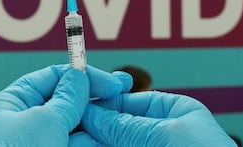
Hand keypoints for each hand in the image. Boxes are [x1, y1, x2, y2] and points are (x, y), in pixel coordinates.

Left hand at [0, 64, 131, 146]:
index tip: (110, 81)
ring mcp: (43, 140)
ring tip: (120, 114)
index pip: (52, 77)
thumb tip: (79, 76)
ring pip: (77, 124)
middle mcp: (28, 120)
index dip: (82, 76)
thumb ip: (67, 96)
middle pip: (67, 101)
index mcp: (14, 103)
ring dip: (99, 119)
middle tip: (122, 92)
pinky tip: (112, 134)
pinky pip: (80, 142)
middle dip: (94, 98)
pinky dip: (95, 139)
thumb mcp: (46, 121)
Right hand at [71, 90, 236, 146]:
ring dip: (90, 140)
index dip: (102, 102)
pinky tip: (83, 146)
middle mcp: (157, 132)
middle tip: (70, 126)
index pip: (128, 101)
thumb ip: (126, 126)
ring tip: (71, 139)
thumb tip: (92, 113)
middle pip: (116, 124)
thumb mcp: (165, 136)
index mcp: (172, 112)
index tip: (79, 105)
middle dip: (93, 126)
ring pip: (111, 143)